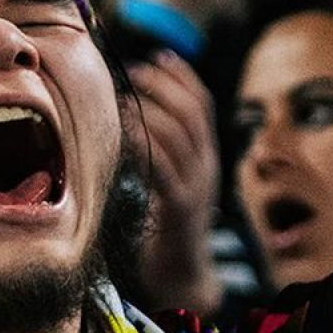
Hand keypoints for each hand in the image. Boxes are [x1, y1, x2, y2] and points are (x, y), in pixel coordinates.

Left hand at [126, 52, 224, 315]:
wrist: (182, 277)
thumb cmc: (165, 228)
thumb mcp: (169, 181)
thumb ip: (159, 152)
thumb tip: (133, 114)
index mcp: (206, 157)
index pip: (203, 104)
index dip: (183, 76)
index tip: (159, 55)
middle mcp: (206, 166)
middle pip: (192, 112)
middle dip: (164, 84)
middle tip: (135, 71)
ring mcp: (196, 186)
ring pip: (179, 134)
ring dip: (150, 109)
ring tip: (125, 98)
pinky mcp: (178, 207)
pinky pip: (163, 166)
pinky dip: (145, 143)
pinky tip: (125, 131)